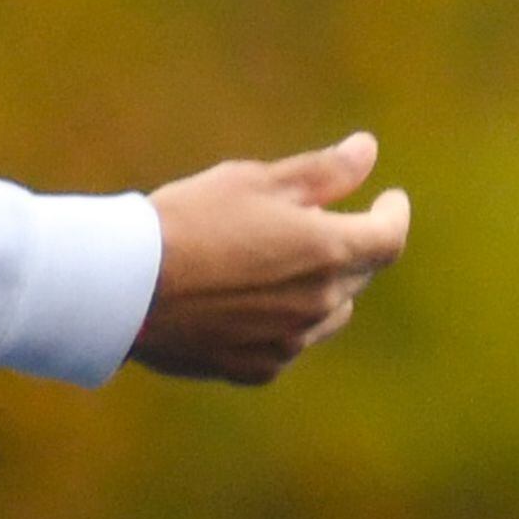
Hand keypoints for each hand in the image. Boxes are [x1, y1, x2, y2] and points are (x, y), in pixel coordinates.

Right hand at [133, 132, 410, 384]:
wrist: (125, 286)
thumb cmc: (188, 220)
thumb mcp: (254, 181)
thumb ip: (321, 172)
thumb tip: (367, 150)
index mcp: (327, 250)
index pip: (389, 237)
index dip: (393, 214)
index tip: (388, 199)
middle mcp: (318, 303)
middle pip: (358, 274)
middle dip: (348, 245)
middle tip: (313, 221)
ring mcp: (290, 341)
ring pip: (327, 313)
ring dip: (319, 287)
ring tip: (276, 263)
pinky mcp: (257, 368)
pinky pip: (289, 343)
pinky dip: (283, 321)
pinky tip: (246, 302)